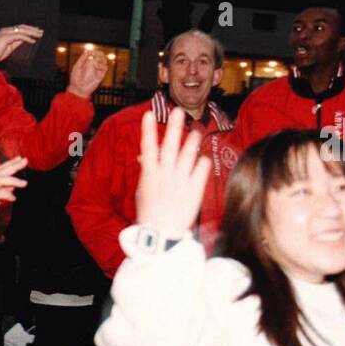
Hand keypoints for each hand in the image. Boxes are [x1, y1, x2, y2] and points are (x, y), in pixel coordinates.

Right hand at [0, 24, 42, 72]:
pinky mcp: (5, 37)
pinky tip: (32, 41)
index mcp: (6, 31)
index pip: (20, 28)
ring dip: (32, 32)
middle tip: (41, 31)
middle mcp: (6, 30)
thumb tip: (25, 40)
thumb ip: (17, 42)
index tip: (37, 31)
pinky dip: (26, 38)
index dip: (29, 29)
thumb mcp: (9, 47)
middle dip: (32, 29)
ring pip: (21, 30)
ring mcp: (5, 33)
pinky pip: (18, 36)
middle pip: (22, 27)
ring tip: (39, 35)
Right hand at [0, 157, 27, 226]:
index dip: (11, 163)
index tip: (21, 158)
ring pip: (0, 179)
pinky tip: (14, 198)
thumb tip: (13, 186)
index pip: (0, 168)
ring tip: (24, 183)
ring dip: (14, 180)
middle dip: (14, 165)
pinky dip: (8, 195)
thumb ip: (2, 190)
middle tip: (25, 161)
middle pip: (1, 171)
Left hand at [67, 49, 108, 98]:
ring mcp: (98, 70)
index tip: (91, 52)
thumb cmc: (76, 78)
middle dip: (99, 54)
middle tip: (95, 55)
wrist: (78, 89)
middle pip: (101, 56)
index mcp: (88, 62)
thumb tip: (87, 51)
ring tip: (95, 61)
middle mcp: (94, 65)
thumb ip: (82, 59)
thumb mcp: (77, 66)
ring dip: (101, 59)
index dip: (94, 51)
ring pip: (104, 60)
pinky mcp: (101, 75)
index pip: (94, 53)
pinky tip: (96, 66)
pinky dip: (102, 65)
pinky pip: (105, 68)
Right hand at [134, 109, 210, 236]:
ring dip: (192, 140)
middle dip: (173, 126)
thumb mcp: (142, 191)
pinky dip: (202, 162)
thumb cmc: (149, 213)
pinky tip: (202, 160)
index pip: (147, 147)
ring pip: (189, 153)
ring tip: (196, 132)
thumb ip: (146, 171)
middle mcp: (165, 174)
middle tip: (178, 110)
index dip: (147, 129)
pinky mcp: (195, 189)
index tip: (148, 113)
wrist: (162, 235)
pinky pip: (202, 168)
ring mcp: (181, 181)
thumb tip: (144, 155)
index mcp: (150, 174)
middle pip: (170, 145)